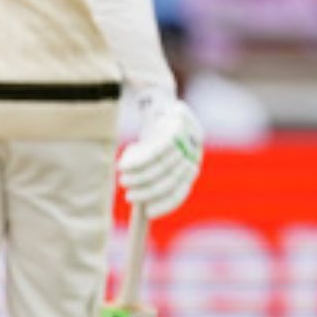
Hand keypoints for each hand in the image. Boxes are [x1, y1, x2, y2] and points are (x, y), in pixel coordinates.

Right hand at [120, 99, 203, 218]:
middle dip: (147, 191)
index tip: (147, 213)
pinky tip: (123, 164)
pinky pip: (155, 150)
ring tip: (123, 178)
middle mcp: (193, 154)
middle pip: (169, 180)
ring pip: (161, 166)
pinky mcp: (175, 126)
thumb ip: (153, 182)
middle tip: (128, 194)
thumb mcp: (156, 160)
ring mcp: (186, 139)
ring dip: (139, 177)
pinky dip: (137, 161)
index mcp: (191, 167)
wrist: (159, 101)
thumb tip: (141, 215)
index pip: (180, 192)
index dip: (164, 204)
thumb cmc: (155, 136)